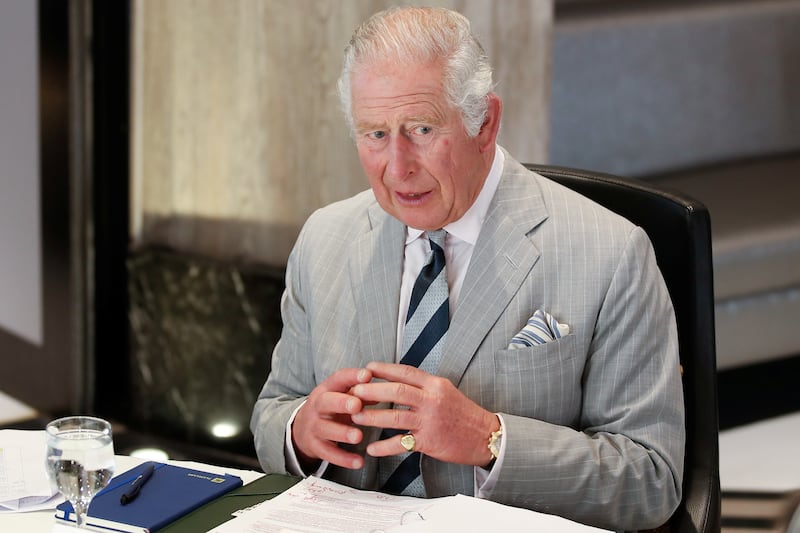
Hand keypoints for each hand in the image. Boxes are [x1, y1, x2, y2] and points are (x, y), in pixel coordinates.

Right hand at [292, 367, 372, 469]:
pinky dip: (344, 459)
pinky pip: (328, 453)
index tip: (367, 375)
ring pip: (326, 429)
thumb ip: (361, 392)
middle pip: (326, 402)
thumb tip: (383, 388)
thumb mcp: (341, 396)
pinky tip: (359, 462)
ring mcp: (314, 427)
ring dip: (342, 433)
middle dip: (341, 403)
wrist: (301, 430)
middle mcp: (317, 406)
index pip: (338, 379)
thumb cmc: (330, 409)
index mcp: (326, 390)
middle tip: (356, 405)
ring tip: (358, 436)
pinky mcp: (315, 446)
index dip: (351, 376)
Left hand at [350, 362, 498, 466]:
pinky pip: (401, 443)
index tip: (367, 368)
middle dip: (372, 390)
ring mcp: (430, 421)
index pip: (406, 372)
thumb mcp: (446, 391)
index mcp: (435, 384)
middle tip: (354, 392)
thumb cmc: (463, 414)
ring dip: (373, 417)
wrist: (485, 436)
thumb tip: (399, 380)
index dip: (384, 369)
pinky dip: (384, 447)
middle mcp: (432, 400)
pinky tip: (371, 448)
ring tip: (355, 417)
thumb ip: (424, 386)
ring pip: (395, 416)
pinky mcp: (429, 441)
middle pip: (397, 391)